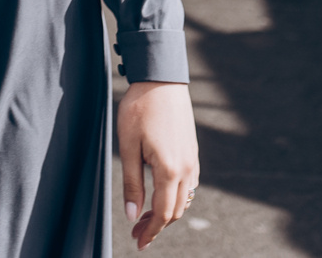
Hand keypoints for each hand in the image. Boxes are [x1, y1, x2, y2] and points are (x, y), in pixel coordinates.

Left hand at [118, 81, 198, 248]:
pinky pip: (188, 184)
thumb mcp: (128, 146)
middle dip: (157, 225)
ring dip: (167, 211)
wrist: (161, 79)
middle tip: (137, 233)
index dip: (151, 231)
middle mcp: (187, 169)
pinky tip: (159, 194)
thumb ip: (132, 183)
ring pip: (184, 199)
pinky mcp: (193, 152)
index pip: (163, 213)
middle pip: (176, 210)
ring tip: (145, 216)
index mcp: (170, 170)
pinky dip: (175, 196)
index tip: (138, 243)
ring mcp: (192, 160)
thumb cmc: (139, 109)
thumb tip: (133, 215)